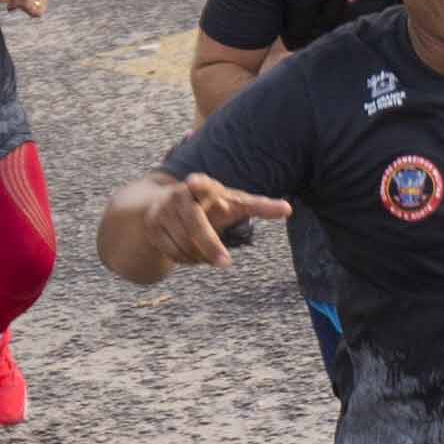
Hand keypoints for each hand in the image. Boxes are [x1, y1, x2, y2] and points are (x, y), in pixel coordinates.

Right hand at [151, 171, 286, 265]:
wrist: (167, 205)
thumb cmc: (212, 204)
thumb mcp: (235, 202)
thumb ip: (260, 205)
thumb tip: (289, 209)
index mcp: (203, 186)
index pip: (201, 184)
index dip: (198, 184)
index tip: (193, 181)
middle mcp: (180, 195)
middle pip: (194, 224)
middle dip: (208, 244)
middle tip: (226, 262)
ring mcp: (163, 211)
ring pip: (185, 243)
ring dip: (200, 256)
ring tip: (210, 254)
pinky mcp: (153, 227)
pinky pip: (173, 251)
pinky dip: (186, 259)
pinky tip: (191, 254)